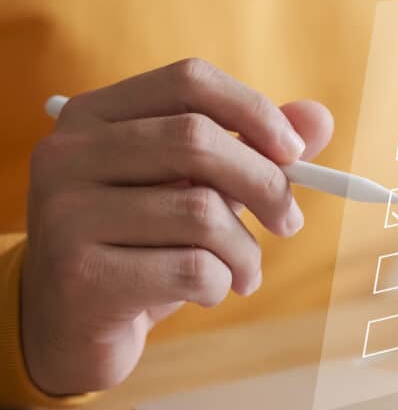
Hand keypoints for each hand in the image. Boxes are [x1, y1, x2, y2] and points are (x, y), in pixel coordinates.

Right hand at [21, 58, 333, 394]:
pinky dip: (220, 284)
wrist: (71, 329)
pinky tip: (206, 293)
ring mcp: (65, 213)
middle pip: (197, 139)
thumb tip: (319, 118)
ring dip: (246, 251)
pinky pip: (191, 268)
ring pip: (201, 211)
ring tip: (243, 272)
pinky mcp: (81, 275)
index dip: (254, 110)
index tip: (296, 153)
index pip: (189, 80)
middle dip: (266, 183)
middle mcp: (68, 153)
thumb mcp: (198, 190)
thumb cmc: (143, 247)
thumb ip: (254, 151)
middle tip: (290, 222)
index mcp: (95, 116)